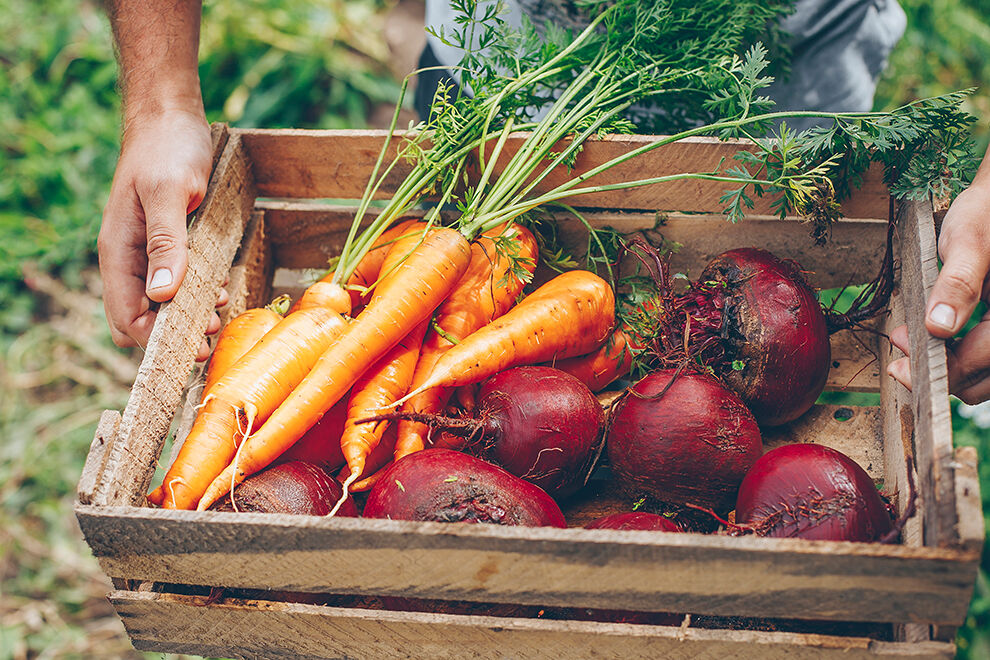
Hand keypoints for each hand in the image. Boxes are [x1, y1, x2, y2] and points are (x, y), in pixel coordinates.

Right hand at [98, 109, 226, 360]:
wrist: (171, 116)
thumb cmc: (167, 149)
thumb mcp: (169, 194)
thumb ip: (166, 243)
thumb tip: (162, 294)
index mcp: (119, 251)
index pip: (126, 317)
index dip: (155, 340)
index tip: (193, 346)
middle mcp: (130, 258)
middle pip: (141, 317)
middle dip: (173, 333)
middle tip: (211, 331)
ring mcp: (148, 251)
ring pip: (161, 303)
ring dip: (189, 315)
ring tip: (219, 313)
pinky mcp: (169, 243)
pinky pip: (177, 282)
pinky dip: (196, 294)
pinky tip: (220, 291)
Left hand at [887, 185, 989, 402]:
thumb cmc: (986, 214)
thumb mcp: (968, 240)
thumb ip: (958, 283)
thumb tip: (939, 328)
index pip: (985, 358)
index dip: (945, 371)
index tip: (902, 369)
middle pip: (987, 377)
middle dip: (943, 374)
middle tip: (899, 356)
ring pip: (988, 374)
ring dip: (950, 370)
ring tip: (907, 343)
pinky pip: (986, 358)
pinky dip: (961, 358)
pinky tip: (930, 338)